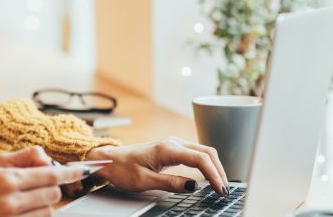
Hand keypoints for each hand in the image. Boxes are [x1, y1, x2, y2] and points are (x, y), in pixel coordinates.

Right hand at [0, 146, 86, 216]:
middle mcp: (12, 201)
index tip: (83, 171)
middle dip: (51, 188)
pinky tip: (23, 211)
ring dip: (43, 205)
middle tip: (36, 187)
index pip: (50, 175)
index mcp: (9, 180)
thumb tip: (48, 158)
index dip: (70, 172)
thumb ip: (25, 156)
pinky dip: (36, 216)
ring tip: (25, 201)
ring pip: (48, 210)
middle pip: (53, 193)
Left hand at [85, 137, 228, 195]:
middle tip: (224, 189)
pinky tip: (209, 176)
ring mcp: (173, 144)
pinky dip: (206, 164)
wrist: (108, 160)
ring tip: (220, 185)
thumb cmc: (122, 169)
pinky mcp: (172, 148)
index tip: (220, 189)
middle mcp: (172, 142)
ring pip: (202, 152)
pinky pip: (195, 153)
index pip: (200, 159)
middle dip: (219, 170)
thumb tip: (194, 186)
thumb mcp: (144, 181)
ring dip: (214, 167)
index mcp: (167, 149)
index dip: (214, 175)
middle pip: (206, 152)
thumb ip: (170, 183)